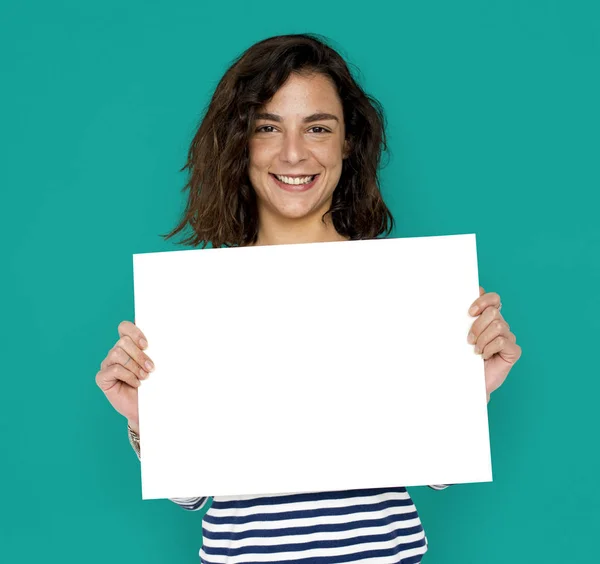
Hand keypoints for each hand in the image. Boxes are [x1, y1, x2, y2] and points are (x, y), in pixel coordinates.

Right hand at [95, 321, 154, 432]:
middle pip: (123, 341)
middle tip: (151, 368)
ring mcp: (108, 364)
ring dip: (134, 366)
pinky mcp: (102, 378)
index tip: (147, 345)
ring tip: (144, 377)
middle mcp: (116, 352)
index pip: (125, 327)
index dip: (135, 332)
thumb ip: (159, 351)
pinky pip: (113, 369)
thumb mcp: (160, 366)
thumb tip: (173, 336)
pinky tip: (136, 383)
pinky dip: (128, 376)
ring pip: (117, 353)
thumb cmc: (155, 385)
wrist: (148, 408)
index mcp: (129, 345)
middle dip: (140, 355)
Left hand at [467, 287, 521, 401]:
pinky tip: (485, 356)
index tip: (469, 312)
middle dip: (477, 326)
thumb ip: (461, 319)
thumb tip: (454, 304)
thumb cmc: (462, 357)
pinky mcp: (513, 351)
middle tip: (469, 340)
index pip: (493, 298)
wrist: (467, 381)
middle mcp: (500, 325)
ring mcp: (508, 337)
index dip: (482, 301)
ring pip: (498, 326)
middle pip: (493, 312)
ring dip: (482, 339)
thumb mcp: (458, 335)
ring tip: (476, 350)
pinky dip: (490, 348)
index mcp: (487, 318)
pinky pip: (502, 341)